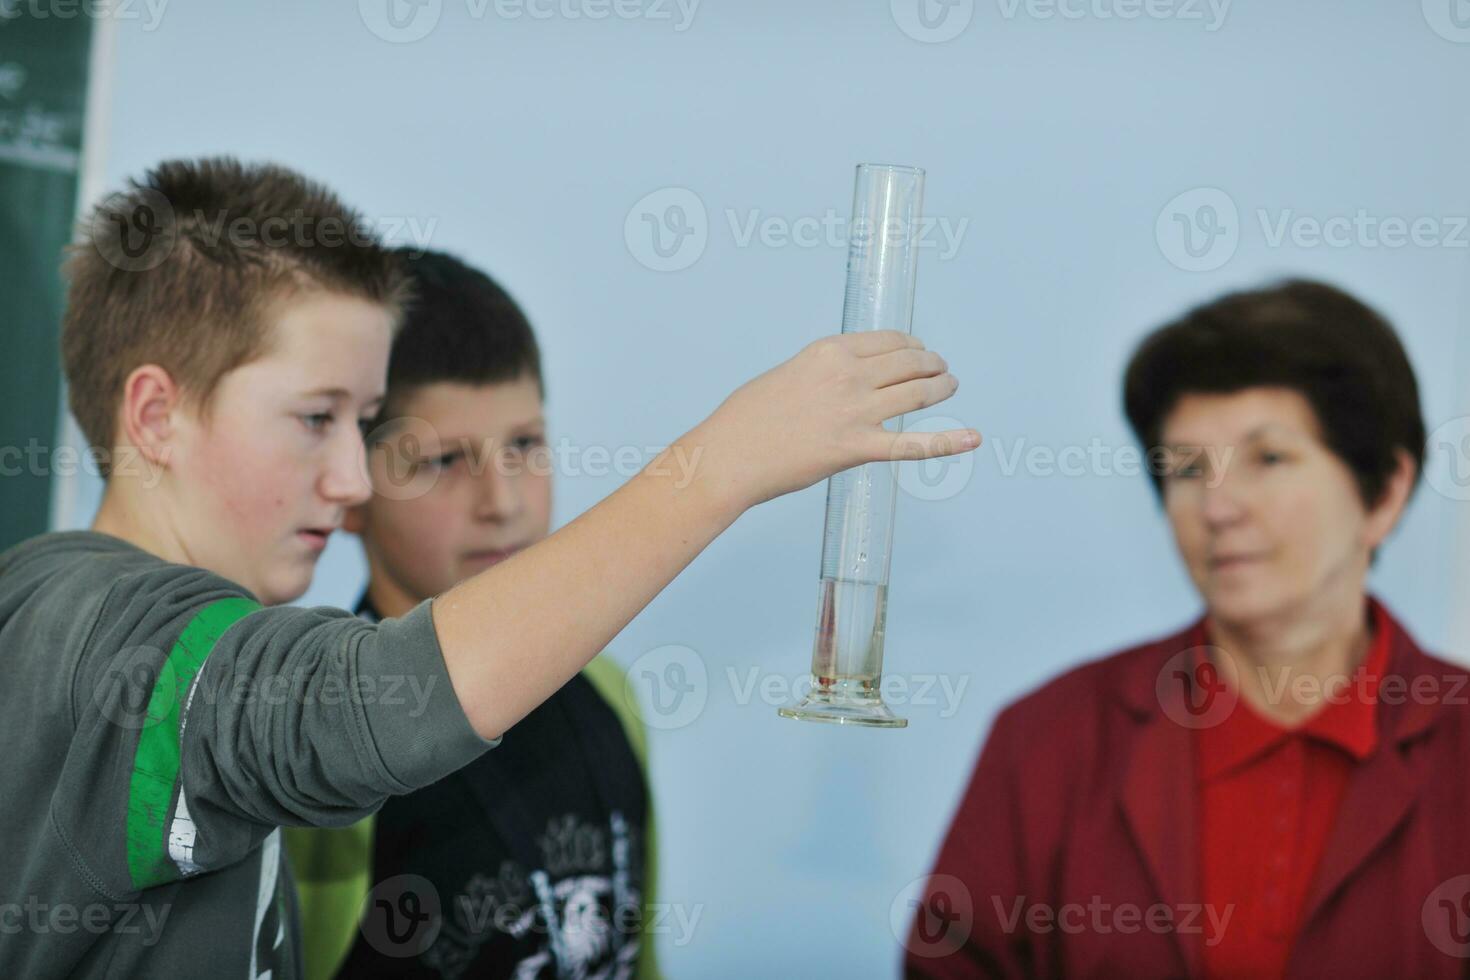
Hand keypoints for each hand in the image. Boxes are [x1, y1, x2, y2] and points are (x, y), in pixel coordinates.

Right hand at [684, 330, 980, 510]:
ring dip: (941, 388)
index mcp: (829, 352)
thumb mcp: (785, 375)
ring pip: (918, 393)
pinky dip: (948, 443)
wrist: (730, 455)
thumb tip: (841, 382)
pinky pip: (913, 444)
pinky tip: (973, 439)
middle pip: (909, 362)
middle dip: (932, 364)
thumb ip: (820, 374)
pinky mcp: (857, 448)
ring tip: (950, 387)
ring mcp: (856, 411)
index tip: (920, 351)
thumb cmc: (747, 419)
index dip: (912, 345)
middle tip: (942, 370)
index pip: (888, 340)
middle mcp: (848, 375)